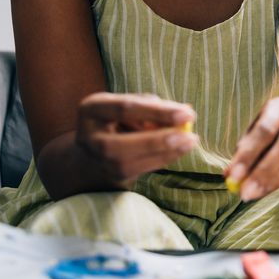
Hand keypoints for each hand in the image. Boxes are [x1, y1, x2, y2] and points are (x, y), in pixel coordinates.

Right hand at [76, 92, 196, 186]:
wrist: (97, 145)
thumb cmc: (123, 117)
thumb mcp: (132, 104)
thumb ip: (153, 106)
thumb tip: (183, 114)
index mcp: (92, 108)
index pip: (126, 108)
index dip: (158, 112)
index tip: (187, 113)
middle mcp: (89, 136)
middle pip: (123, 143)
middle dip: (159, 140)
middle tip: (190, 135)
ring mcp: (97, 159)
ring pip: (130, 162)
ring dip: (165, 153)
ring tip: (190, 143)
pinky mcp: (111, 174)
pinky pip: (140, 170)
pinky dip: (162, 159)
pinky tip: (179, 151)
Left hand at [225, 96, 278, 201]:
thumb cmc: (268, 135)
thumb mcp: (252, 138)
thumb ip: (242, 155)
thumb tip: (229, 175)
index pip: (265, 129)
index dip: (249, 154)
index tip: (235, 176)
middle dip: (263, 170)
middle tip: (245, 191)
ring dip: (275, 179)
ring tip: (255, 193)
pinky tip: (269, 188)